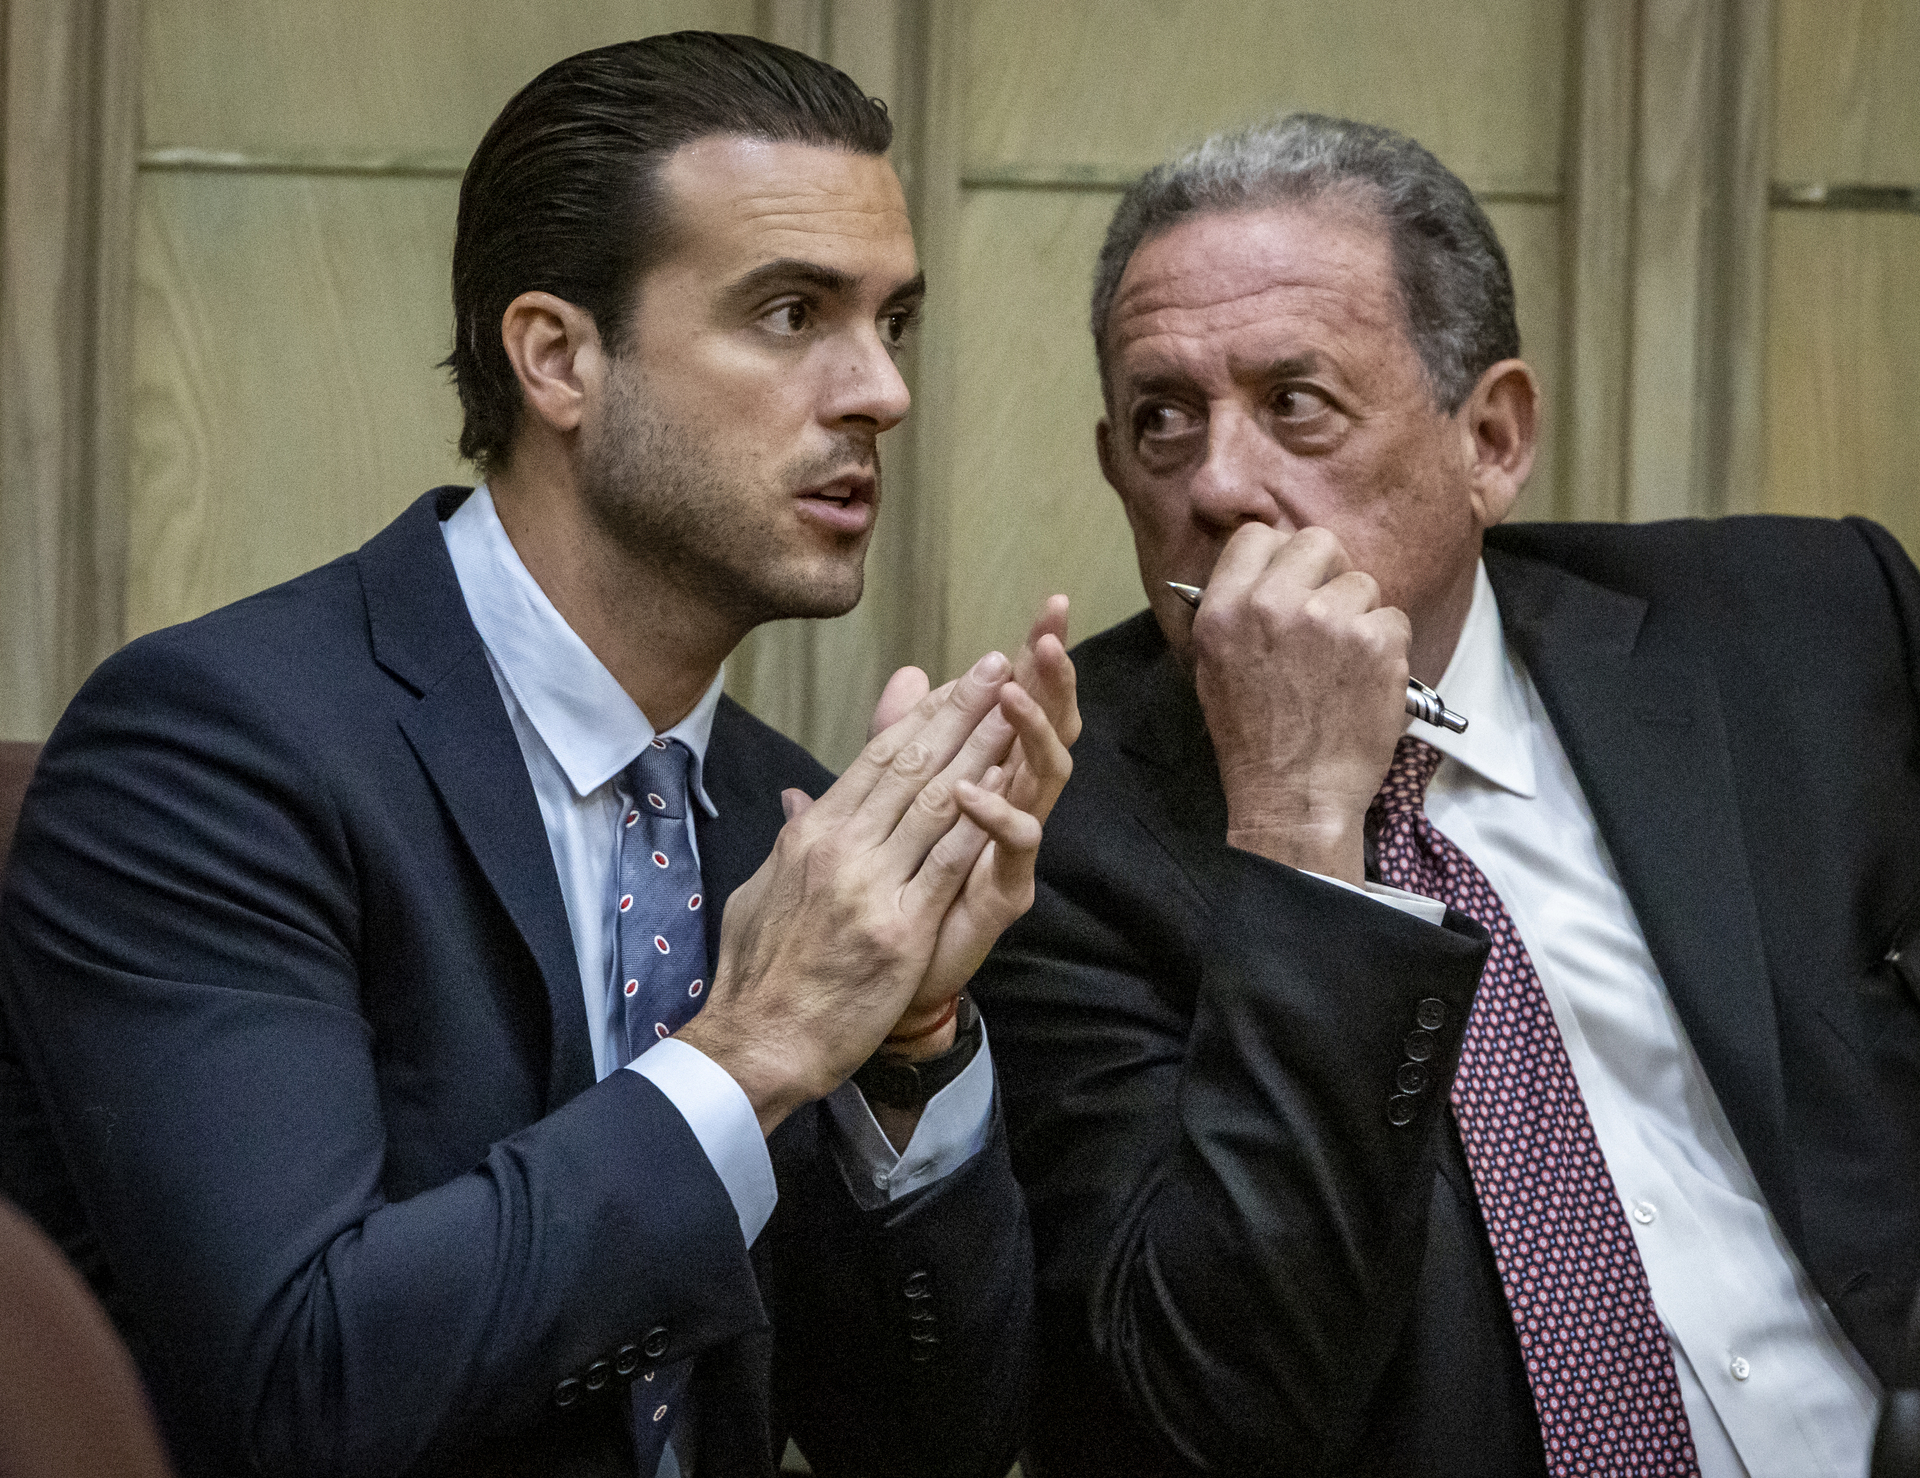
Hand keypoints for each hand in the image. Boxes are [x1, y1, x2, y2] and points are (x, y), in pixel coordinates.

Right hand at [676, 651, 1034, 1133]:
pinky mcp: (898, 929)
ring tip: (1015, 706)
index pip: (875, 759)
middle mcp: (839, 847)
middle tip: (997, 666)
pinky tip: (1012, 785)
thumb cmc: (759, 973)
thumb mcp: (763, 889)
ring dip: (982, 748)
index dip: (920, 717)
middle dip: (959, 711)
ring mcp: (869, 886)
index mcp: (810, 833)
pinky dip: (982, 820)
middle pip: (910, 765)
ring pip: (936, 800)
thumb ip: (791, 839)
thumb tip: (800, 802)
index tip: (953, 683)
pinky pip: (949, 862)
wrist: (757, 1042)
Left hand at [891, 597, 1078, 1037]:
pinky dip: (997, 816)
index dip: (1033, 658)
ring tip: (1013, 695)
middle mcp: (1011, 805)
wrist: (882, 974)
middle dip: (1052, 681)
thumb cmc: (895, 885)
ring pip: (1043, 780)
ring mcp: (1012, 848)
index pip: (1019, 704)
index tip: (1047, 608)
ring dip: (1030, 734)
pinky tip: (973, 791)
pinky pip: (1016, 848)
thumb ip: (900, 738)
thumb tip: (911, 673)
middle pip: (1046, 730)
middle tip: (1052, 634)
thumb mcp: (891, 795)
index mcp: (988, 776)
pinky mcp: (1007, 892)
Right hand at [1188, 524, 1408, 882]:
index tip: (1293, 581)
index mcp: (1225, 608)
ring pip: (1362, 584)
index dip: (1281, 555)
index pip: (1257, 535)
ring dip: (1360, 618)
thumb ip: (1235, 608)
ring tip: (1342, 665)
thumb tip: (1265, 568)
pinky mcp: (1376, 642)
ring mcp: (1328, 620)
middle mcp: (1273, 604)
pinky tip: (1364, 682)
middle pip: (1318, 542)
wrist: (1294, 796)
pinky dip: (1387, 648)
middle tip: (1327, 615)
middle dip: (1328, 573)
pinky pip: (1393, 619)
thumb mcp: (1212, 665)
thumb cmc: (1253, 738)